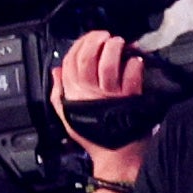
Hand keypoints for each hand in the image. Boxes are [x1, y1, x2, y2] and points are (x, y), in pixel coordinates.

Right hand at [50, 29, 151, 183]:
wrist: (115, 156)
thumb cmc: (94, 135)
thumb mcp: (68, 114)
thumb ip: (59, 91)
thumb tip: (56, 69)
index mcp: (73, 93)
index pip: (71, 61)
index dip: (81, 44)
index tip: (91, 37)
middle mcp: (89, 93)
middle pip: (88, 59)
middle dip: (96, 42)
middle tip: (105, 36)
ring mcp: (109, 97)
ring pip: (108, 65)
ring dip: (114, 49)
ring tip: (121, 43)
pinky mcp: (128, 102)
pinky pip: (130, 79)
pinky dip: (134, 66)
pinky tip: (136, 60)